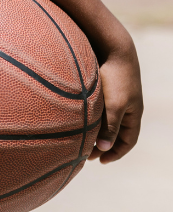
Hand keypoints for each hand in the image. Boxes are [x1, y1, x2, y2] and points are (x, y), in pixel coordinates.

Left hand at [89, 42, 142, 163]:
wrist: (111, 49)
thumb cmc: (116, 78)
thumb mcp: (114, 105)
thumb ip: (110, 126)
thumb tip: (104, 148)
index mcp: (133, 113)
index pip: (128, 140)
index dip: (117, 152)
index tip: (101, 161)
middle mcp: (126, 108)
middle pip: (116, 133)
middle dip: (103, 146)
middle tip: (86, 155)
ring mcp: (115, 99)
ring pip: (105, 123)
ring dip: (95, 134)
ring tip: (79, 143)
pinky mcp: (103, 91)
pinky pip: (97, 112)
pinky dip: (90, 121)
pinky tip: (77, 123)